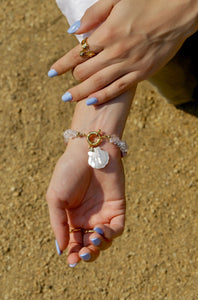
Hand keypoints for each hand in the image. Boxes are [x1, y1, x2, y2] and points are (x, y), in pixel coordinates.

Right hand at [46, 138, 124, 265]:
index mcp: (72, 217)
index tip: (71, 260)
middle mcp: (88, 217)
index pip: (74, 242)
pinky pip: (117, 228)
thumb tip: (62, 248)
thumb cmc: (69, 171)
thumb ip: (59, 223)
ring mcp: (103, 212)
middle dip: (86, 255)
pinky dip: (110, 234)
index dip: (73, 254)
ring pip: (104, 240)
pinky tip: (100, 230)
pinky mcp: (117, 207)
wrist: (89, 150)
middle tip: (82, 256)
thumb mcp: (56, 198)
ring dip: (98, 246)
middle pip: (90, 245)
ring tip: (91, 239)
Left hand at [49, 0, 197, 104]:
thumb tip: (74, 31)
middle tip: (69, 80)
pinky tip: (91, 102)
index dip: (61, 64)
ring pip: (98, 84)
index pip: (76, 54)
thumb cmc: (147, 1)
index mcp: (107, 33)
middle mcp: (115, 52)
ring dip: (80, 92)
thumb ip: (93, 15)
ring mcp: (128, 65)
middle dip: (73, 77)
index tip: (51, 73)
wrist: (178, 11)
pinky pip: (117, 89)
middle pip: (85, 71)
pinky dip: (102, 96)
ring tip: (67, 98)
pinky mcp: (141, 74)